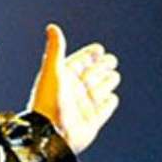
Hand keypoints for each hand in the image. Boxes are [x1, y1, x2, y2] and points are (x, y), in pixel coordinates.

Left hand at [27, 24, 119, 154]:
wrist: (51, 134)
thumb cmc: (49, 103)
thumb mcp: (53, 71)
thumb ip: (55, 49)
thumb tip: (52, 27)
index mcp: (63, 79)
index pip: (79, 63)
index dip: (89, 56)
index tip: (99, 49)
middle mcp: (73, 92)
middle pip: (92, 75)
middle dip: (101, 67)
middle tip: (110, 60)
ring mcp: (83, 106)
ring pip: (99, 89)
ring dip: (107, 81)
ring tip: (112, 76)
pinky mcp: (92, 121)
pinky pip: (104, 109)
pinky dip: (108, 102)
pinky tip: (110, 97)